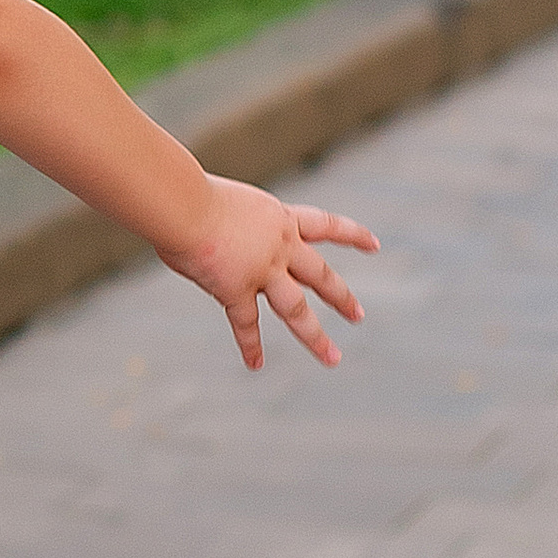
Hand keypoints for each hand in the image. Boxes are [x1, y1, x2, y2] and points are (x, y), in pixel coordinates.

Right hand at [162, 176, 378, 370]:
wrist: (183, 202)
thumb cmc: (190, 193)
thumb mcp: (228, 204)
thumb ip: (233, 227)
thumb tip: (216, 244)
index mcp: (280, 218)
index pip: (326, 225)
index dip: (352, 235)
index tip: (374, 245)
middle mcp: (280, 245)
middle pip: (320, 275)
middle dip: (340, 297)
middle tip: (358, 315)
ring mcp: (262, 270)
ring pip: (296, 309)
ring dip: (314, 336)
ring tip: (332, 357)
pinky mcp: (236, 289)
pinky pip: (246, 323)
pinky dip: (250, 346)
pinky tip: (256, 364)